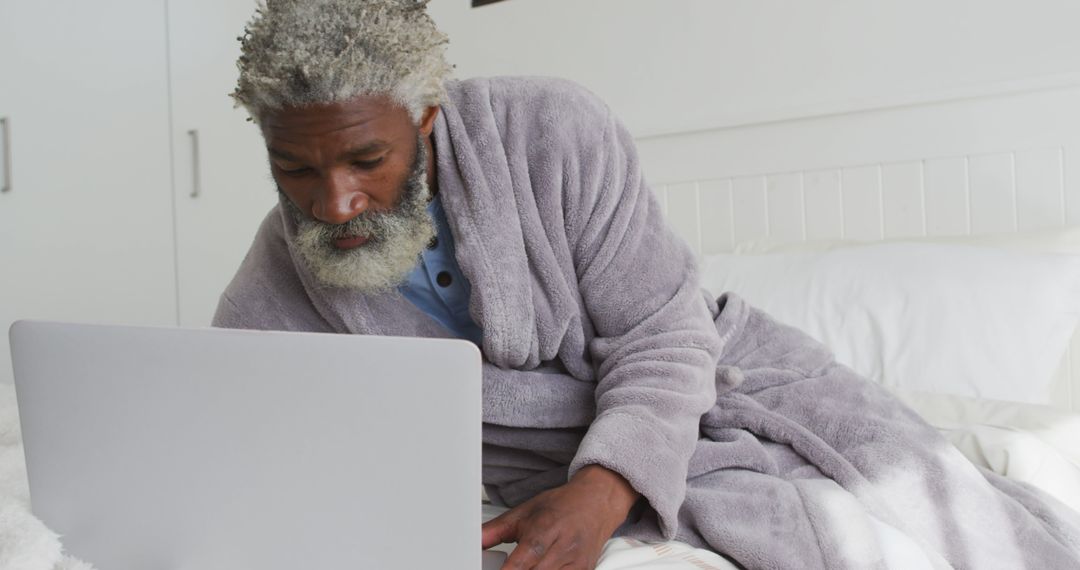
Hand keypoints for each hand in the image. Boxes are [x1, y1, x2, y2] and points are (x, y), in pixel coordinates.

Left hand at [482, 465, 638, 568]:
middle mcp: (562, 549)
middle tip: (505, 568)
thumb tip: (473, 542)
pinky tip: (540, 568)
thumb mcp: (523, 512)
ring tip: (527, 565)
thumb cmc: (561, 506)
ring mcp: (576, 565)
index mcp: (544, 530)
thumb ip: (494, 531)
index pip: (520, 564)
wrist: (596, 503)